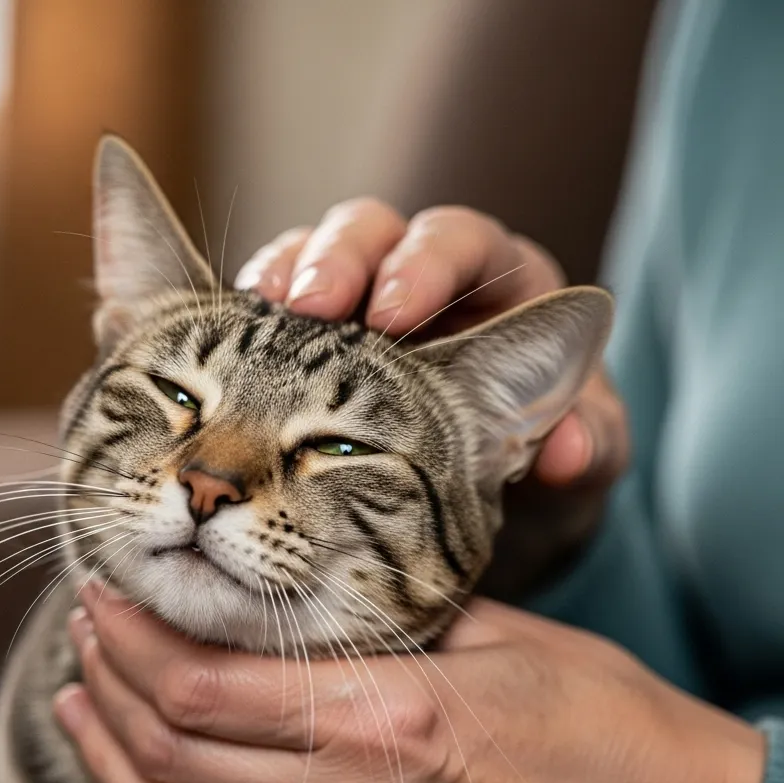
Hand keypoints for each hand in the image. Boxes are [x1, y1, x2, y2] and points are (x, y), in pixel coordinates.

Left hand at [58, 586, 763, 782]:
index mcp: (384, 717)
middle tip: (89, 633)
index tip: (107, 598)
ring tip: (80, 708)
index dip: (135, 641)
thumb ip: (377, 616)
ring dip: (109, 765)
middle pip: (173, 751)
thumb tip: (286, 590)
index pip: (203, 686)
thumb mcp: (488, 629)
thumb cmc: (587, 712)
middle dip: (109, 683)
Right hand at [235, 201, 629, 595]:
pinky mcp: (298, 351)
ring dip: (280, 278)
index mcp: (495, 287)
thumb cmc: (539, 469)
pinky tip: (230, 339)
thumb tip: (570, 447)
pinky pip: (261, 318)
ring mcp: (348, 315)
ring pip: (305, 259)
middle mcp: (415, 285)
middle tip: (313, 304)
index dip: (425, 265)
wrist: (486, 513)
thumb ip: (589, 448)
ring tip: (258, 307)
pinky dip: (242, 322)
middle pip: (369, 231)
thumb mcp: (578, 465)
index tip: (394, 311)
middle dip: (339, 259)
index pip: (458, 243)